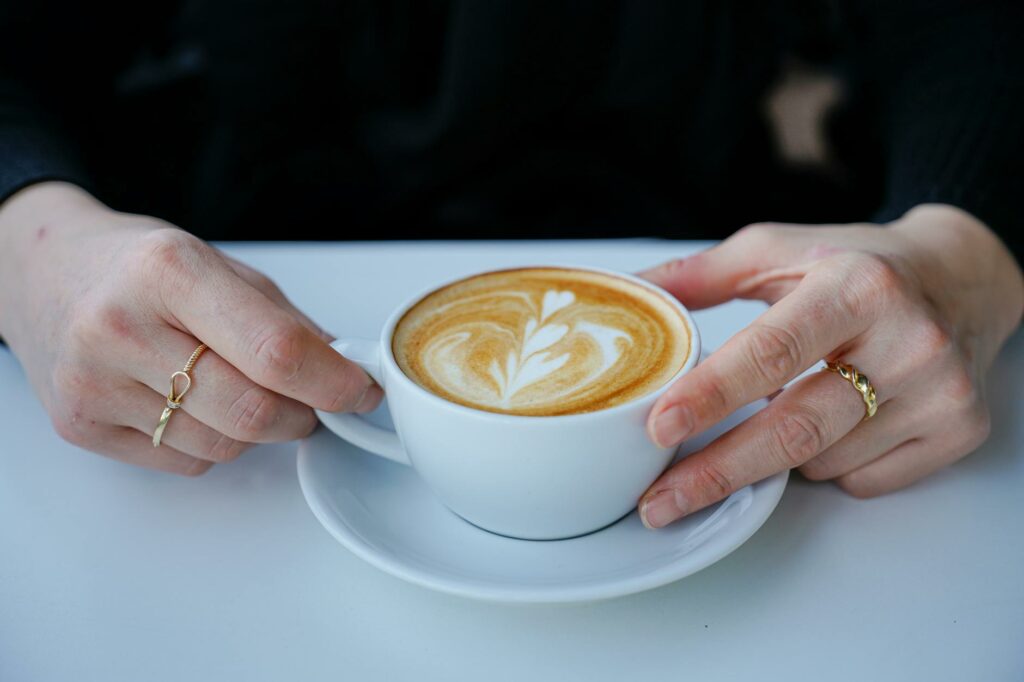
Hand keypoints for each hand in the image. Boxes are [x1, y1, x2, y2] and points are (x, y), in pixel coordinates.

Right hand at [0, 182, 381, 474]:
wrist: (41, 271)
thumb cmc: (137, 265)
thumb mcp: (219, 265)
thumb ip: (285, 320)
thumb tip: (346, 372)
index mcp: (169, 271)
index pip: (276, 351)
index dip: (334, 382)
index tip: (361, 392)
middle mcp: (122, 326)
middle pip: (253, 411)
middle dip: (304, 416)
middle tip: (314, 403)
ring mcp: (94, 382)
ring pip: (223, 445)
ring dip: (258, 432)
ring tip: (245, 392)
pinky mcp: (79, 425)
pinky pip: (184, 460)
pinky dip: (211, 442)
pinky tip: (192, 403)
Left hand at [637, 204, 1022, 527]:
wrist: (962, 277)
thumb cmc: (858, 264)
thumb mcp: (778, 250)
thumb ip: (702, 274)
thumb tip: (635, 295)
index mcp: (856, 287)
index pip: (771, 352)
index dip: (710, 395)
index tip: (659, 428)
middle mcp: (908, 341)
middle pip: (795, 428)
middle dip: (718, 471)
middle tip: (659, 500)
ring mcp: (939, 392)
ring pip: (823, 461)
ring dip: (776, 456)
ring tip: (770, 419)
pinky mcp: (958, 431)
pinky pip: (863, 479)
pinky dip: (826, 465)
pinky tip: (830, 424)